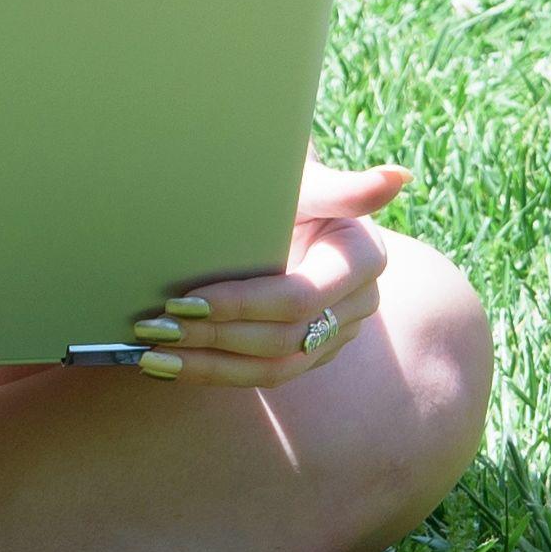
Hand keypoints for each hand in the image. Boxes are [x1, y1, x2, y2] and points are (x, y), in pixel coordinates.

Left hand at [132, 159, 406, 387]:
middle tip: (155, 328)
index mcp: (363, 257)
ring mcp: (336, 333)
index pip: (298, 297)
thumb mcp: (305, 180)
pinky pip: (264, 374)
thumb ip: (342, 187)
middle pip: (284, 338)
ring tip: (153, 356)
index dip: (241, 305)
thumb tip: (397, 177)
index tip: (184, 301)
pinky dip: (213, 371)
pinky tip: (168, 365)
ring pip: (273, 368)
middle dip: (215, 336)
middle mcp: (359, 302)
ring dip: (208, 366)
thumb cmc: (286, 181)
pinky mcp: (311, 352)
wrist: (283, 196)